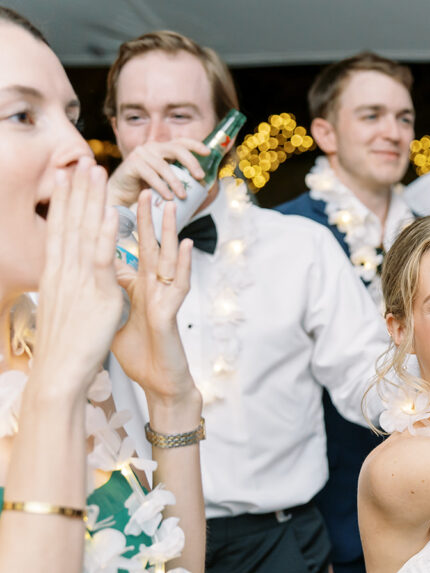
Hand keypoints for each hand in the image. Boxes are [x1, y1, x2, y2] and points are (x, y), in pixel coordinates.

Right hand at [32, 160, 121, 393]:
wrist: (60, 372)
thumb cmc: (65, 346)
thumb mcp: (66, 308)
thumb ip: (71, 288)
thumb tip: (73, 276)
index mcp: (56, 275)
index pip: (60, 230)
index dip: (65, 203)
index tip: (68, 178)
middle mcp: (62, 272)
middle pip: (68, 222)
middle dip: (76, 191)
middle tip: (81, 160)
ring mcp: (77, 280)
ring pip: (83, 231)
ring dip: (90, 199)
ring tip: (94, 170)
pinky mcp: (96, 292)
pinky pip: (101, 256)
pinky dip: (105, 231)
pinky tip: (111, 209)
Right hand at [107, 138, 209, 206]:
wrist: (122, 193)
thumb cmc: (147, 187)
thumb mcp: (166, 179)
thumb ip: (179, 176)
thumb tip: (204, 185)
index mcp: (162, 149)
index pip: (181, 142)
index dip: (195, 144)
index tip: (208, 152)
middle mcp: (152, 147)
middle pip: (176, 149)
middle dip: (191, 162)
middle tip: (199, 177)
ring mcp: (141, 153)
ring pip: (164, 166)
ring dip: (176, 182)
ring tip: (183, 195)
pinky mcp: (132, 164)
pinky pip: (151, 175)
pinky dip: (161, 187)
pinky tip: (169, 197)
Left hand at [111, 190, 197, 408]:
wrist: (159, 382)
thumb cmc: (140, 353)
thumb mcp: (118, 316)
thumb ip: (111, 292)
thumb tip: (99, 272)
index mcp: (138, 289)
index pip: (132, 251)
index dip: (126, 228)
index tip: (120, 203)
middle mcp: (154, 290)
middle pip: (151, 247)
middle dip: (148, 220)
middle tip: (146, 190)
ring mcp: (165, 299)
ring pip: (169, 260)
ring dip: (170, 233)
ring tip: (170, 207)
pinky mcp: (171, 314)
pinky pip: (180, 285)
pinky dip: (184, 265)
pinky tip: (186, 246)